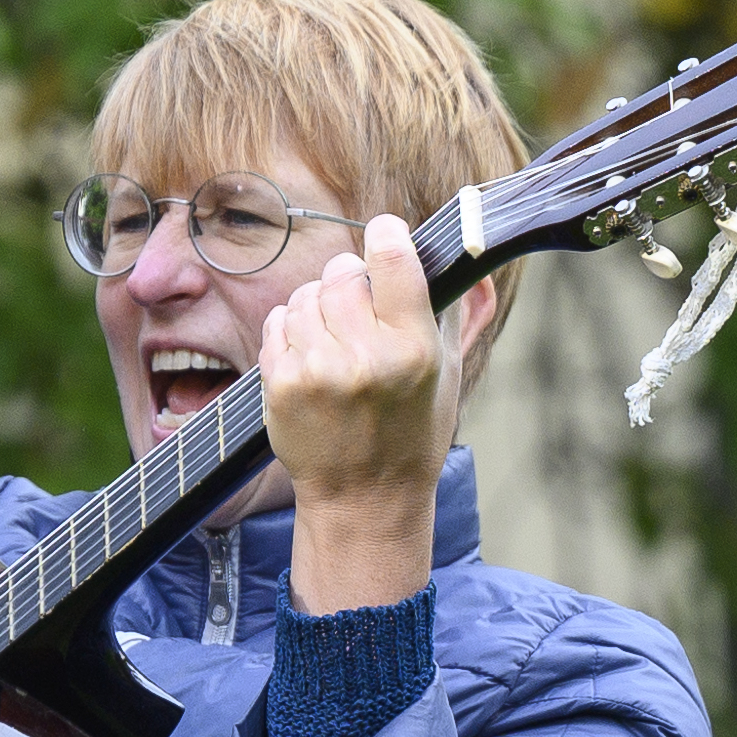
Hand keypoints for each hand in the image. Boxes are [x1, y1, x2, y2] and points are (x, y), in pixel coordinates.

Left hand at [264, 217, 453, 615]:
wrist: (363, 501)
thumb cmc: (411, 435)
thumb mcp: (447, 374)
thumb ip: (448, 311)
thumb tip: (458, 250)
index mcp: (413, 350)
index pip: (391, 256)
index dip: (386, 235)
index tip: (385, 235)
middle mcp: (364, 357)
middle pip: (342, 271)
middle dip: (350, 282)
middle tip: (359, 312)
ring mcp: (317, 370)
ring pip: (305, 294)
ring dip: (318, 308)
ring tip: (335, 342)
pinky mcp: (280, 384)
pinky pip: (278, 321)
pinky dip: (292, 330)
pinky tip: (312, 358)